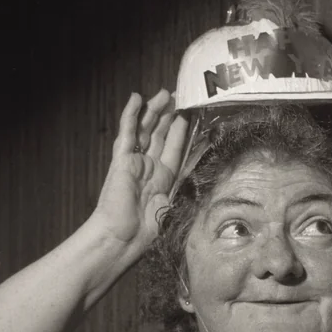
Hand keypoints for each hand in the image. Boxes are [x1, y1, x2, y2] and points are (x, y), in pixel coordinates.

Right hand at [90, 91, 188, 251]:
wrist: (124, 237)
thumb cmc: (147, 230)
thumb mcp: (176, 207)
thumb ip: (188, 190)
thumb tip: (209, 181)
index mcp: (164, 178)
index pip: (173, 147)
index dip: (181, 130)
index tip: (188, 114)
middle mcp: (149, 167)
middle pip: (159, 134)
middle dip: (168, 115)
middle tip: (177, 96)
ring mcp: (135, 161)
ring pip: (145, 129)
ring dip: (154, 111)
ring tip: (164, 93)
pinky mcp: (122, 160)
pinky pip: (127, 133)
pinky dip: (131, 115)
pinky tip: (136, 98)